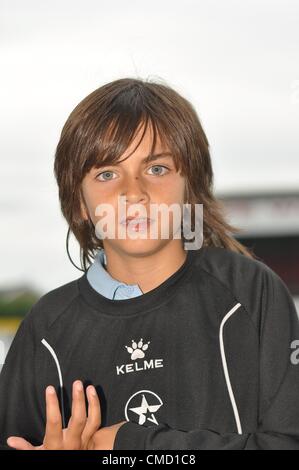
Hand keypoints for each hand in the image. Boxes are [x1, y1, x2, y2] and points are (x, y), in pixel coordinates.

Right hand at [7, 380, 126, 449]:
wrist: (68, 468)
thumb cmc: (53, 458)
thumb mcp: (39, 454)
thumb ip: (26, 446)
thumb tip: (12, 440)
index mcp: (56, 444)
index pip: (54, 422)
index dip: (52, 405)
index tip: (50, 389)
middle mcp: (72, 441)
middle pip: (78, 419)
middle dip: (78, 400)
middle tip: (77, 383)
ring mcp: (84, 440)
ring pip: (92, 420)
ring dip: (93, 402)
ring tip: (89, 387)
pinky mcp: (92, 439)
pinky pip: (97, 422)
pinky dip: (97, 408)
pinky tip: (95, 395)